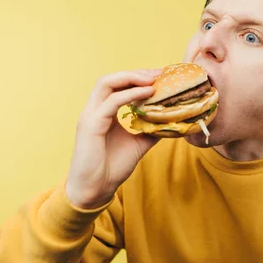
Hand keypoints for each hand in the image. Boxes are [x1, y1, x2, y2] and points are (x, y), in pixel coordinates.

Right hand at [65, 69, 161, 208]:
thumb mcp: (138, 144)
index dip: (138, 77)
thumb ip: (151, 130)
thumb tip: (171, 121)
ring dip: (131, 77)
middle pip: (112, 79)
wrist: (96, 189)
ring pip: (106, 83)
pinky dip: (131, 94)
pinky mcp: (91, 125)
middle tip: (159, 74)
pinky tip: (148, 93)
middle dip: (136, 73)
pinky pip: (111, 102)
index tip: (160, 76)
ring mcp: (90, 116)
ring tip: (153, 79)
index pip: (117, 85)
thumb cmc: (112, 167)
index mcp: (103, 112)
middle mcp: (94, 110)